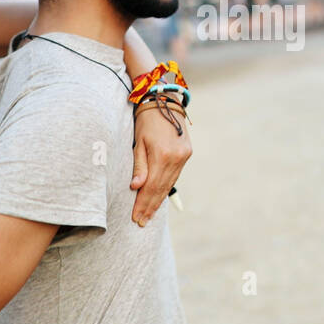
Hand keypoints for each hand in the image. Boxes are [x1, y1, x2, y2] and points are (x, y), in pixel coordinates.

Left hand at [131, 104, 192, 226]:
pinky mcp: (187, 154)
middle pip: (161, 189)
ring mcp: (184, 156)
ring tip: (149, 214)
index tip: (136, 217)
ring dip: (158, 200)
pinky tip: (159, 197)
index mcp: (162, 155)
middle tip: (141, 221)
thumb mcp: (138, 142)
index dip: (143, 203)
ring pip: (169, 184)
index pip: (151, 187)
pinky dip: (166, 188)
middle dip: (150, 206)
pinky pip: (175, 176)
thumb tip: (136, 187)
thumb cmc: (146, 120)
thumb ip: (139, 166)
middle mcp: (176, 158)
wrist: (165, 102)